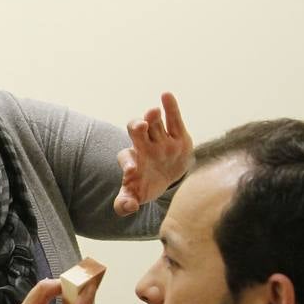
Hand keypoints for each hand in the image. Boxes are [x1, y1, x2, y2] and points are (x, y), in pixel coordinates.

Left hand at [114, 92, 193, 216]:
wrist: (165, 179)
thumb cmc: (145, 185)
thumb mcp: (135, 197)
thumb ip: (125, 204)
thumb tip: (127, 208)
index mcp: (132, 160)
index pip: (126, 158)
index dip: (128, 163)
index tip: (132, 171)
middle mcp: (144, 146)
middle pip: (137, 132)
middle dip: (137, 128)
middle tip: (140, 127)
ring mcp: (160, 139)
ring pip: (154, 124)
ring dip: (152, 117)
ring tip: (153, 112)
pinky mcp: (178, 136)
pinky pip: (173, 120)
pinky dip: (171, 107)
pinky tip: (167, 95)